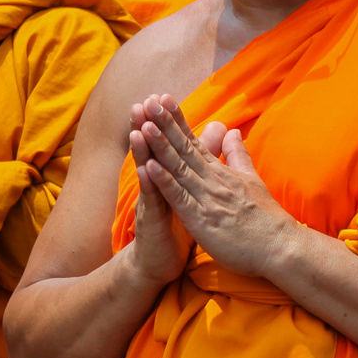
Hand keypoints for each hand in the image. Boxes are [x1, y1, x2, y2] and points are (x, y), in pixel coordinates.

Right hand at [123, 96, 195, 287]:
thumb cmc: (176, 227)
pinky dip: (149, 184)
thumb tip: (218, 133)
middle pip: (154, 151)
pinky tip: (145, 169)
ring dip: (142, 150)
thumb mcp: (192, 193)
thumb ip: (204, 161)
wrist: (159, 261)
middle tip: (143, 102)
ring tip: (139, 128)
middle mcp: (157, 184)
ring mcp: (152, 201)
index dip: (168, 121)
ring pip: (147, 171)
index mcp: (172, 177)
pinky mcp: (152, 221)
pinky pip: (151, 201)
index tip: (164, 96)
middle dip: (148, 126)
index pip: (169, 144)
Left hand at [132, 95, 304, 280]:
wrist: (282, 248)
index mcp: (221, 172)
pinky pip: (179, 198)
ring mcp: (207, 199)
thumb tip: (232, 131)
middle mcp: (212, 180)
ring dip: (160, 146)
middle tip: (149, 101)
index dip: (177, 120)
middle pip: (184, 148)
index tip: (163, 99)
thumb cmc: (267, 219)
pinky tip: (149, 166)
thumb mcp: (252, 180)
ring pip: (178, 168)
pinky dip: (164, 182)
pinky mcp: (202, 220)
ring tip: (145, 124)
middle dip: (165, 124)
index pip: (194, 141)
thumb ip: (238, 156)